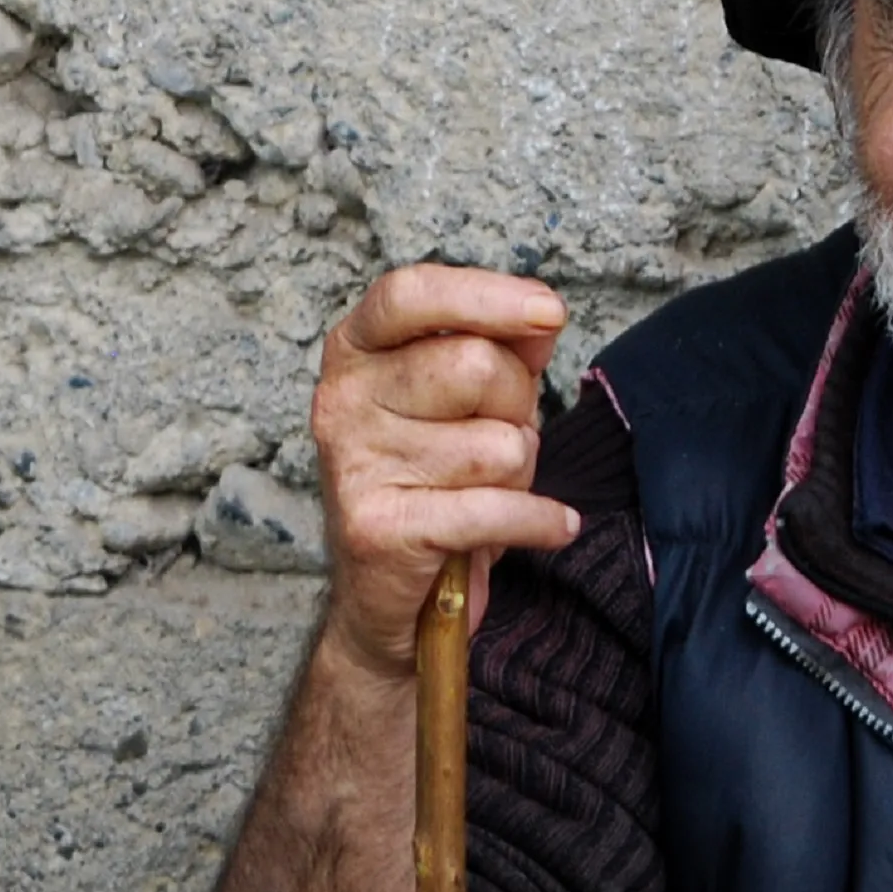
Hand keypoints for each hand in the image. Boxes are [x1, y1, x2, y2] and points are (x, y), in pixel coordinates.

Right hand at [305, 263, 578, 678]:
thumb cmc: (435, 481)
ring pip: (499, 444)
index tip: (549, 311)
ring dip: (521, 472)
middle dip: (518, 405)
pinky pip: (498, 508)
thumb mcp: (471, 401)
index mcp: (355, 352)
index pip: (410, 293)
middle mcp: (343, 400)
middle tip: (498, 440)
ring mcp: (356, 464)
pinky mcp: (379, 529)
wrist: (389, 597)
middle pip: (476, 365)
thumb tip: (542, 318)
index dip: (486, 295)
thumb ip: (505, 348)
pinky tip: (549, 525)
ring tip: (488, 490)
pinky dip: (541, 520)